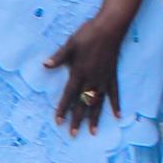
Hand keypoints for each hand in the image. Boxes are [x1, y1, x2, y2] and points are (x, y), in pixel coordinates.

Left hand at [47, 14, 129, 132]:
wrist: (110, 27)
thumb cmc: (88, 34)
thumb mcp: (70, 44)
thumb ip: (59, 57)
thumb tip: (45, 65)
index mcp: (79, 72)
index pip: (69, 95)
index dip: (63, 109)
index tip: (59, 122)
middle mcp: (92, 79)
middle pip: (83, 103)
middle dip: (77, 119)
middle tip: (73, 134)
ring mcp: (103, 79)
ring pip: (98, 102)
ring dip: (95, 118)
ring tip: (93, 132)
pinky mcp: (112, 76)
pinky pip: (114, 93)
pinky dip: (116, 104)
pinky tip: (117, 116)